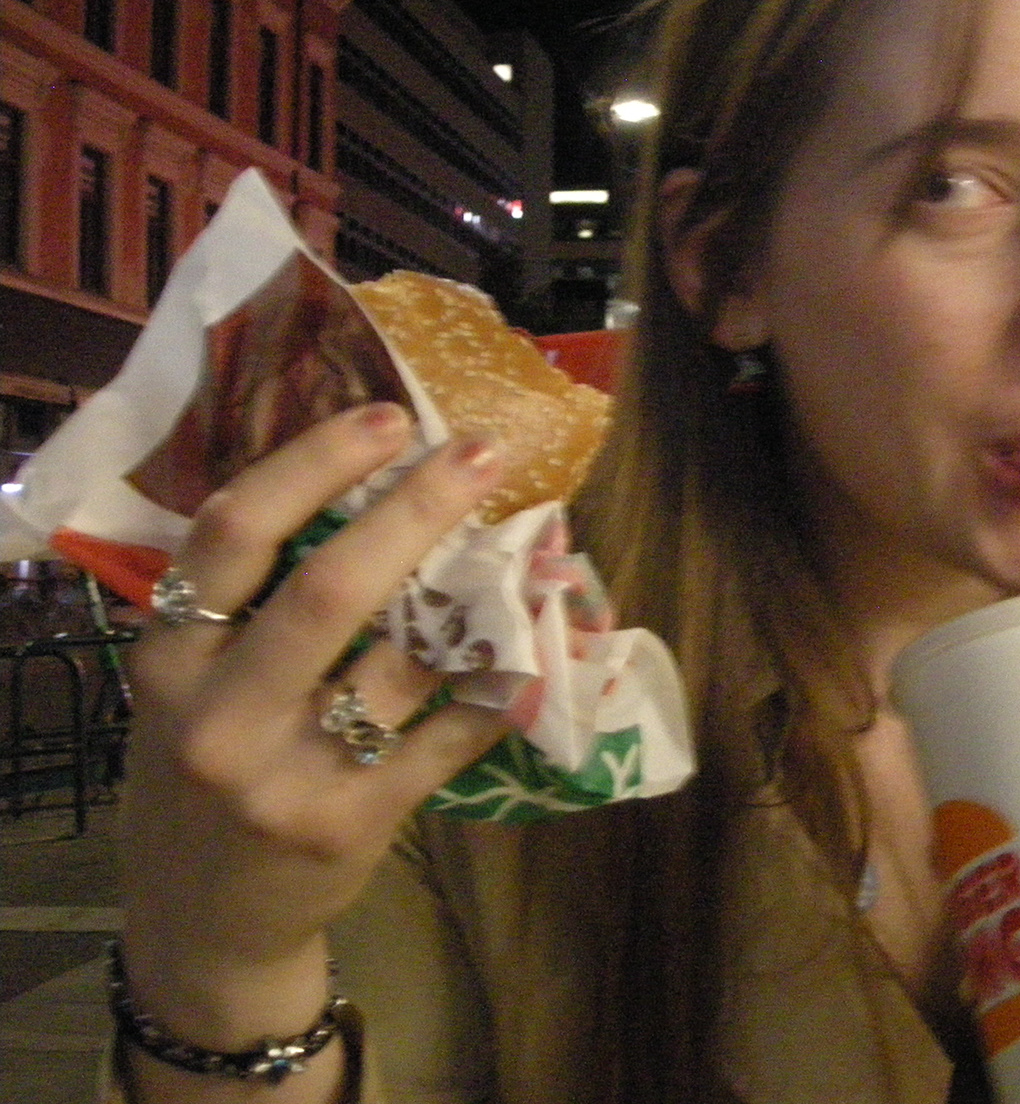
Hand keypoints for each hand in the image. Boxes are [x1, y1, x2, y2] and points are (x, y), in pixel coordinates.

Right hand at [116, 403, 511, 1092]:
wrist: (203, 921)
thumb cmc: (204, 770)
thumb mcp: (189, 686)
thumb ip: (245, 605)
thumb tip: (368, 486)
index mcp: (170, 661)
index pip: (232, 534)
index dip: (313, 463)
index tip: (385, 417)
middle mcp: (221, 716)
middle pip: (331, 587)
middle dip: (417, 509)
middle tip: (481, 451)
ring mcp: (289, 776)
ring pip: (405, 661)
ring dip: (480, 594)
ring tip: (529, 541)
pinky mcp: (355, 822)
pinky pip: (448, 737)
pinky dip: (496, 687)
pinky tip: (530, 646)